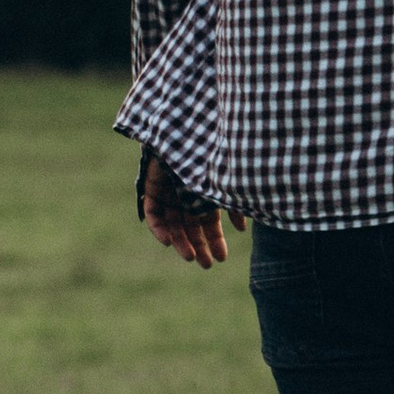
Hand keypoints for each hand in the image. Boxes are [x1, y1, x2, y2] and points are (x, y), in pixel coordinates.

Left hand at [142, 151, 244, 270]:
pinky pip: (152, 212)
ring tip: (190, 257)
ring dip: (180, 242)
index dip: (215, 241)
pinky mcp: (152, 185)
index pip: (208, 223)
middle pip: (190, 226)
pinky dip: (158, 228)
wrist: (189, 127)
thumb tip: (242, 230)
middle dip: (198, 246)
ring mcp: (168, 191)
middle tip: (206, 265)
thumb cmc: (212, 153)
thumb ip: (233, 204)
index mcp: (205, 193)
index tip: (222, 258)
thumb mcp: (226, 182)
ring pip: (172, 223)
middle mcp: (186, 194)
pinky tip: (167, 242)